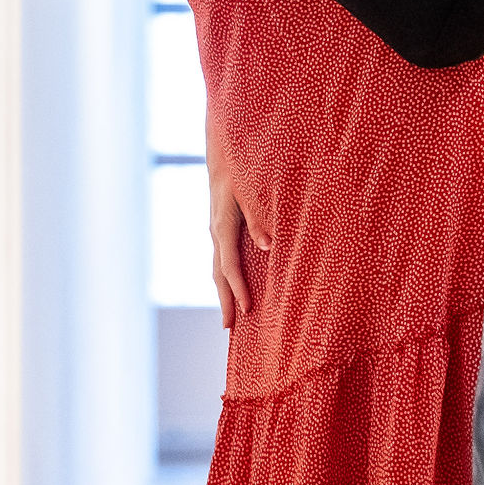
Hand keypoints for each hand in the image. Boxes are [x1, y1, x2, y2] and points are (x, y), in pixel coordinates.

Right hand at [208, 161, 270, 327]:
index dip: (238, 288)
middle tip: (228, 327)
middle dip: (224, 300)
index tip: (247, 308)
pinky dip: (226, 278)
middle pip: (218, 274)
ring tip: (229, 317)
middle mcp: (215, 233)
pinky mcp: (220, 231)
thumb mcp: (250, 193)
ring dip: (223, 293)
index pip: (229, 265)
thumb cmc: (240, 172)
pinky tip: (233, 288)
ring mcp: (215, 233)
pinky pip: (222, 260)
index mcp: (223, 227)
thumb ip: (258, 221)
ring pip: (217, 269)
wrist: (222, 156)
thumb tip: (267, 247)